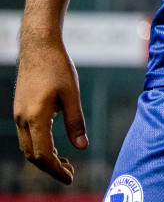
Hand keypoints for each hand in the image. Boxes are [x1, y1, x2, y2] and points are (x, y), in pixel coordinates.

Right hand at [13, 26, 87, 183]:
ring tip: (65, 161)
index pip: (43, 155)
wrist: (38, 47)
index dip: (56, 170)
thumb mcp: (72, 94)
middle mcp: (22, 119)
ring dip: (44, 158)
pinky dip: (39, 146)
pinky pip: (26, 136)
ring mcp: (18, 115)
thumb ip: (76, 122)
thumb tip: (82, 147)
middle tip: (70, 172)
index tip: (69, 178)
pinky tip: (55, 145)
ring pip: (27, 147)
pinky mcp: (20, 109)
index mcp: (36, 118)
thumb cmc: (57, 67)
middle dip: (50, 167)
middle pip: (32, 155)